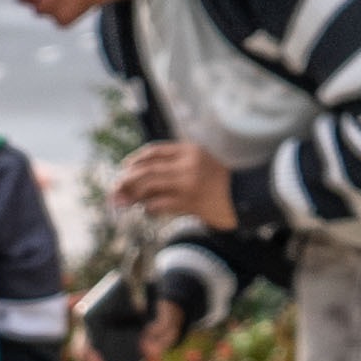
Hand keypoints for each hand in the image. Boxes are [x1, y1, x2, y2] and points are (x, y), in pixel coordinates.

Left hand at [108, 139, 241, 233]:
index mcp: (188, 150)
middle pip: (145, 170)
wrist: (246, 196)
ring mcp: (188, 183)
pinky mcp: (190, 203)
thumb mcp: (199, 163)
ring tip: (123, 202)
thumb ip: (175, 166)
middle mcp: (187, 164)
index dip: (134, 161)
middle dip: (125, 180)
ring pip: (149, 186)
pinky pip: (159, 205)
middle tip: (115, 190)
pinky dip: (148, 208)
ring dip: (132, 195)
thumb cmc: (220, 181)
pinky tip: (146, 210)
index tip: (124, 170)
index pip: (153, 152)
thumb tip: (140, 178)